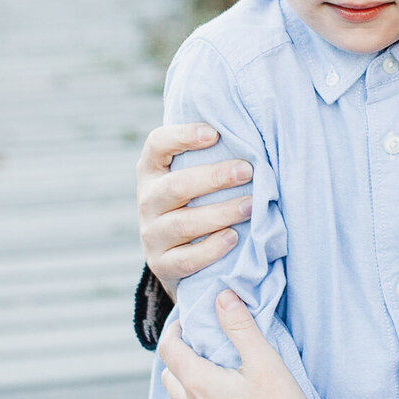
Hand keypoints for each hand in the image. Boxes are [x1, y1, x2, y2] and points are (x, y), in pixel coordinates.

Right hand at [137, 124, 253, 298]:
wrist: (179, 258)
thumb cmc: (197, 203)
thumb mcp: (194, 179)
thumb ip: (210, 157)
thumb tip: (251, 134)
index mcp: (152, 171)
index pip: (157, 145)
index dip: (182, 136)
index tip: (214, 133)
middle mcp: (147, 200)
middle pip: (176, 186)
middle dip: (215, 177)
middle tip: (248, 170)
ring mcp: (152, 235)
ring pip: (184, 223)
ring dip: (221, 213)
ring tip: (251, 206)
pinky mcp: (162, 265)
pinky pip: (186, 259)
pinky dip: (211, 249)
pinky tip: (233, 238)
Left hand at [159, 290, 319, 398]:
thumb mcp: (266, 365)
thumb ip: (241, 328)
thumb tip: (222, 296)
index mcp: (198, 384)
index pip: (168, 349)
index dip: (175, 331)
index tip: (189, 323)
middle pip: (169, 376)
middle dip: (180, 358)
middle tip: (205, 349)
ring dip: (183, 389)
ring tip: (209, 382)